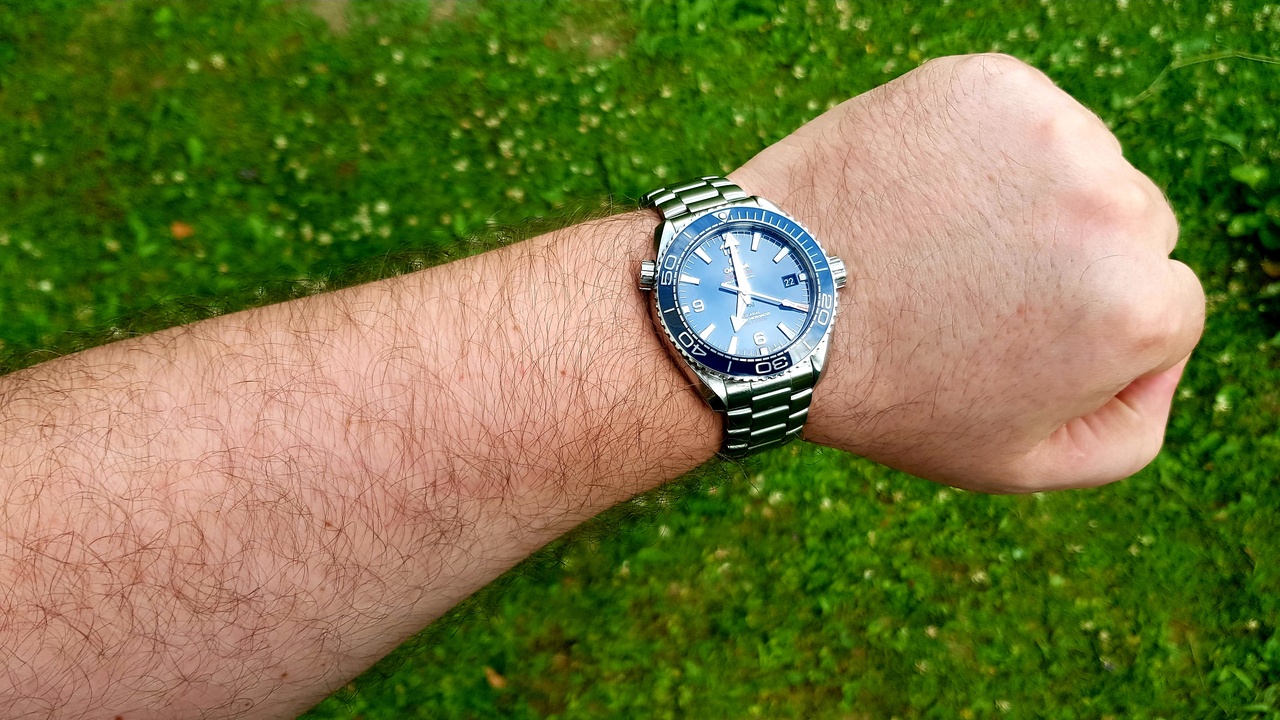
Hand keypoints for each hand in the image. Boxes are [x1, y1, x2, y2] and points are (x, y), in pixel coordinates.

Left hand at [729, 54, 1204, 492]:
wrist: (765, 304)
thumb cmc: (890, 392)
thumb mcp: (1019, 462)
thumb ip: (1130, 428)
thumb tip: (1161, 360)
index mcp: (1138, 306)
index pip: (1168, 305)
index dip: (1090, 329)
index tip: (1014, 335)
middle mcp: (1111, 206)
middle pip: (1136, 227)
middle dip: (1071, 260)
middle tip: (972, 292)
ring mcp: (1049, 132)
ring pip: (1083, 165)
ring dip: (1031, 198)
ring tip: (940, 242)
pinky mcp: (987, 82)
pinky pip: (1021, 118)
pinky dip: (983, 149)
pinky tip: (923, 193)